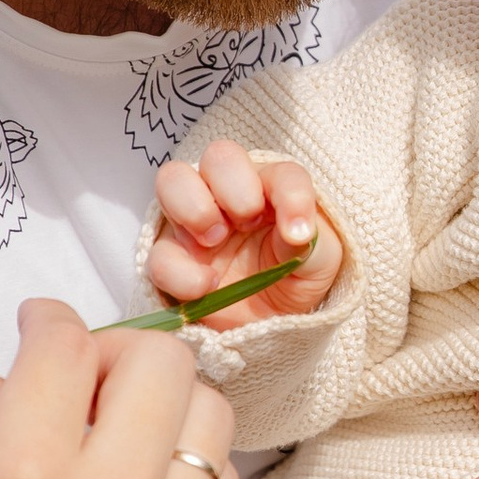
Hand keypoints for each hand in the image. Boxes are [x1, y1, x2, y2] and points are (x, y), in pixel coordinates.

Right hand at [0, 300, 237, 478]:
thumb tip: (25, 367)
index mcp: (24, 473)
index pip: (69, 342)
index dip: (46, 320)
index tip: (36, 330)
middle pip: (164, 362)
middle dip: (115, 352)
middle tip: (80, 379)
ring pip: (210, 417)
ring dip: (161, 408)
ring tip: (113, 434)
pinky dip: (183, 472)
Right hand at [149, 143, 342, 320]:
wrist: (270, 322)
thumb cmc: (295, 279)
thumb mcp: (319, 264)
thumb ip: (313, 244)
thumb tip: (296, 233)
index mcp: (272, 189)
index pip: (282, 174)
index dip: (291, 196)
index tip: (300, 234)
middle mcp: (229, 195)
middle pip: (219, 156)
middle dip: (234, 186)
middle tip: (247, 222)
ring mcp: (194, 222)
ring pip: (172, 180)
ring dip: (194, 207)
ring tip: (215, 240)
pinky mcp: (172, 258)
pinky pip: (159, 253)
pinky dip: (180, 269)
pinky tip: (207, 284)